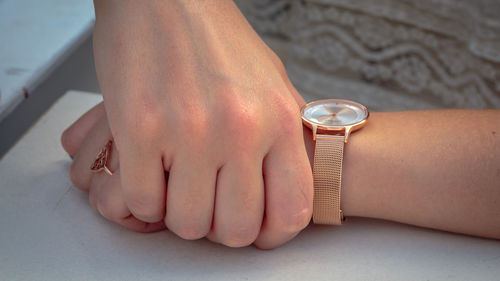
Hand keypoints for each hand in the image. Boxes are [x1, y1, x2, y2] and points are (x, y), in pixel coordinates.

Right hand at [66, 0, 312, 248]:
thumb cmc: (216, 39)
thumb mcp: (271, 84)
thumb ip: (282, 137)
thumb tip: (282, 180)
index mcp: (277, 120)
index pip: (291, 212)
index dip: (269, 233)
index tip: (253, 228)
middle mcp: (240, 129)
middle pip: (235, 229)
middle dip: (218, 225)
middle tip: (206, 202)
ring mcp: (190, 131)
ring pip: (187, 223)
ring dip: (178, 212)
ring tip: (175, 181)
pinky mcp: (139, 129)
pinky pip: (142, 202)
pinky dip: (144, 197)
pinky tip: (148, 170)